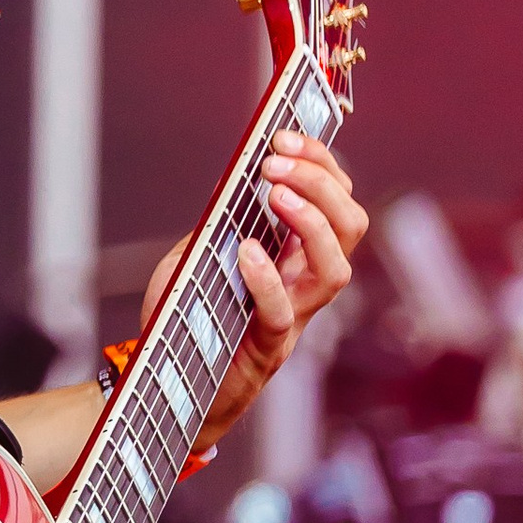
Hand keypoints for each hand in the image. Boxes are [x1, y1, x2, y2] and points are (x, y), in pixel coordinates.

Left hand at [143, 128, 366, 448]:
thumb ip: (223, 223)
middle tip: (277, 162)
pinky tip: (247, 251)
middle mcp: (306, 283)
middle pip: (350, 227)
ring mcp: (292, 316)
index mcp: (298, 254)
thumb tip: (235, 178)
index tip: (287, 136)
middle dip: (321, 184)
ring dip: (310, 223)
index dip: (322, 164)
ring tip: (275, 193)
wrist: (172, 386)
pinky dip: (267, 278)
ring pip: (335, 270)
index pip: (337, 199)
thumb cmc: (190, 318)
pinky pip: (282, 313)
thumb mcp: (202, 255)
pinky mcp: (266, 348)